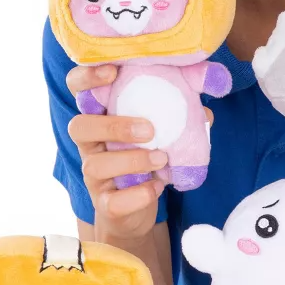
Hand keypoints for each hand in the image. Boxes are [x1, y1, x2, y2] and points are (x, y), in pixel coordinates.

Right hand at [66, 64, 212, 243]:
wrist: (136, 211)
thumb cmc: (147, 158)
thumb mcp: (160, 131)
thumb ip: (180, 114)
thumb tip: (206, 110)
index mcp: (101, 117)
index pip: (78, 89)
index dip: (87, 78)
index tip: (112, 72)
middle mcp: (90, 144)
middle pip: (79, 126)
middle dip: (113, 126)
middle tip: (149, 129)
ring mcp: (94, 175)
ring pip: (95, 165)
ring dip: (133, 160)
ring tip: (162, 158)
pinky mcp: (104, 204)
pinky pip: (113, 201)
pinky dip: (139, 194)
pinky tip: (158, 186)